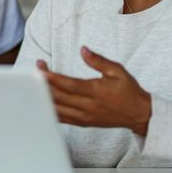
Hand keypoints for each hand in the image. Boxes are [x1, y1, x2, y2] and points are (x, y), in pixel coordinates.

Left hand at [37, 46, 151, 135]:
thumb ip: (98, 60)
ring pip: (58, 109)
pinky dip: (50, 110)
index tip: (40, 69)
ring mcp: (84, 117)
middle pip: (59, 97)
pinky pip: (62, 118)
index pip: (69, 85)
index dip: (52, 78)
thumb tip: (83, 50)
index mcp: (95, 92)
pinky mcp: (83, 123)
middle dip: (44, 84)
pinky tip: (41, 102)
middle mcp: (88, 106)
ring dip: (44, 97)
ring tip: (34, 85)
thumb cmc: (128, 90)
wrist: (138, 114)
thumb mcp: (117, 70)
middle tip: (33, 72)